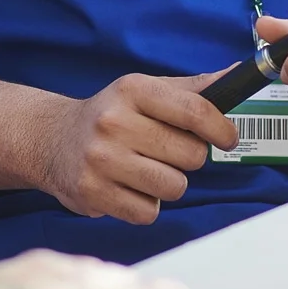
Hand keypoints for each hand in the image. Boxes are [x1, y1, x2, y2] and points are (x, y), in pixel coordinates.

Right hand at [37, 74, 238, 223]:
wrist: (51, 140)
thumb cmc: (112, 116)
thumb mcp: (145, 92)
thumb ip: (193, 88)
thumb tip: (236, 76)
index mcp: (132, 90)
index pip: (195, 111)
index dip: (221, 129)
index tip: (227, 139)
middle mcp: (114, 121)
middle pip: (191, 156)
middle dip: (187, 159)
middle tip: (165, 153)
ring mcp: (101, 158)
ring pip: (173, 187)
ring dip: (168, 184)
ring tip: (145, 171)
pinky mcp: (92, 192)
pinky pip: (148, 212)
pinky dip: (145, 205)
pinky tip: (127, 188)